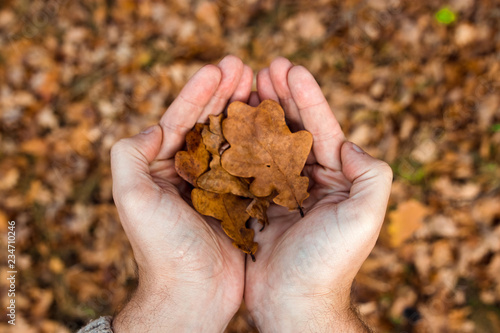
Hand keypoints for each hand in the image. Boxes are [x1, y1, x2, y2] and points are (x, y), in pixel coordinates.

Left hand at [110, 55, 252, 331]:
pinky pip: (251, 165)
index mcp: (162, 168)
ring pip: (232, 140)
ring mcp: (215, 187)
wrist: (192, 295)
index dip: (199, 92)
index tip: (219, 67)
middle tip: (245, 66)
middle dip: (225, 93)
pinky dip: (262, 143)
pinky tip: (275, 125)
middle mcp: (188, 174)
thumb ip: (129, 156)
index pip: (180, 119)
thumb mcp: (132, 199)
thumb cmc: (161, 249)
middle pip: (208, 124)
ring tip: (261, 85)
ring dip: (245, 112)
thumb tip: (155, 127)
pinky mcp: (238, 202)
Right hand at [244, 58, 392, 331]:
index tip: (289, 69)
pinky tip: (225, 123)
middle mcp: (310, 182)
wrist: (294, 305)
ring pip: (267, 144)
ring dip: (257, 114)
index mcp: (337, 180)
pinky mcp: (256, 205)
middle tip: (264, 68)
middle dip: (280, 97)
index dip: (307, 97)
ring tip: (244, 86)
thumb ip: (371, 176)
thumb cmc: (330, 265)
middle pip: (293, 130)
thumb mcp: (364, 219)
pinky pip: (245, 168)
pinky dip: (237, 144)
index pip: (323, 128)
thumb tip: (348, 144)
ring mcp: (281, 192)